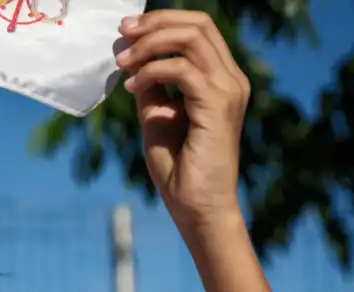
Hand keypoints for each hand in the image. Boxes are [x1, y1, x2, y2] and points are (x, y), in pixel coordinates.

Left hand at [116, 10, 250, 234]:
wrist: (197, 208)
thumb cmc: (180, 170)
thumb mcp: (157, 118)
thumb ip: (151, 87)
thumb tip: (132, 59)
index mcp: (221, 79)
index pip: (198, 29)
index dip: (162, 21)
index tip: (126, 30)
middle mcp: (231, 79)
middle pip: (198, 24)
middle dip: (154, 23)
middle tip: (122, 33)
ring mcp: (229, 90)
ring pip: (191, 39)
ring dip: (149, 45)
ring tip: (122, 62)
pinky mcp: (218, 105)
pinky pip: (181, 70)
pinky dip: (151, 72)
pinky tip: (131, 87)